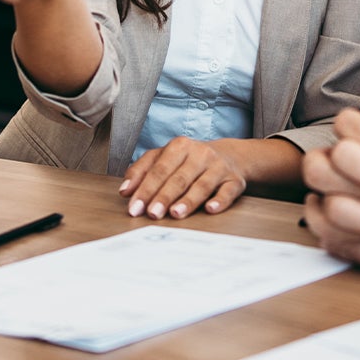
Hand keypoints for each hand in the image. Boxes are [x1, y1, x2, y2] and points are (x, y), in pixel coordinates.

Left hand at [121, 136, 248, 219]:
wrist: (230, 156)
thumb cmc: (189, 161)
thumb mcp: (164, 158)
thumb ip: (142, 171)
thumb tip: (125, 191)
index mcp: (180, 146)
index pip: (159, 169)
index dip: (146, 189)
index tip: (134, 208)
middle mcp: (201, 154)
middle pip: (179, 178)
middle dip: (164, 197)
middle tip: (152, 213)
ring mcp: (219, 167)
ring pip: (202, 185)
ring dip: (189, 200)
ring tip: (176, 213)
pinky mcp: (235, 180)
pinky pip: (228, 191)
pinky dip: (220, 200)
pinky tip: (210, 208)